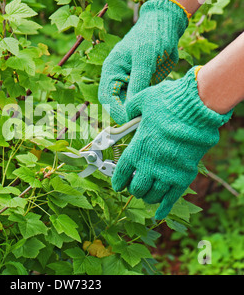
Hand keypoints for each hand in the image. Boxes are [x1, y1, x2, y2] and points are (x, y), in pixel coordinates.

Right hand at [98, 0, 188, 124]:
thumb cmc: (152, 36)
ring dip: (137, 109)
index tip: (130, 119)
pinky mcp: (142, 83)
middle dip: (126, 113)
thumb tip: (131, 105)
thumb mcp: (145, 58)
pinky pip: (140, 98)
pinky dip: (146, 103)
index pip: (107, 97)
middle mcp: (118, 77)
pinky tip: (155, 105)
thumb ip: (138, 81)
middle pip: (116, 103)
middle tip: (142, 120)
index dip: (116, 111)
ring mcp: (130, 81)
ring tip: (150, 114)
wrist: (167, 25)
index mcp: (111, 70)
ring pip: (129, 103)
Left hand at [112, 66, 232, 218]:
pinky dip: (164, 208)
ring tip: (147, 194)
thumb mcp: (142, 100)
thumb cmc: (168, 102)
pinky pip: (172, 198)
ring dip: (148, 196)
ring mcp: (167, 172)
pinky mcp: (184, 175)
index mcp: (136, 148)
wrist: (196, 107)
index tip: (117, 185)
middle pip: (136, 188)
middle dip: (134, 189)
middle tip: (135, 186)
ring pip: (152, 195)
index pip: (121, 173)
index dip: (117, 181)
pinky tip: (158, 214)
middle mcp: (149, 164)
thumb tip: (128, 114)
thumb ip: (131, 110)